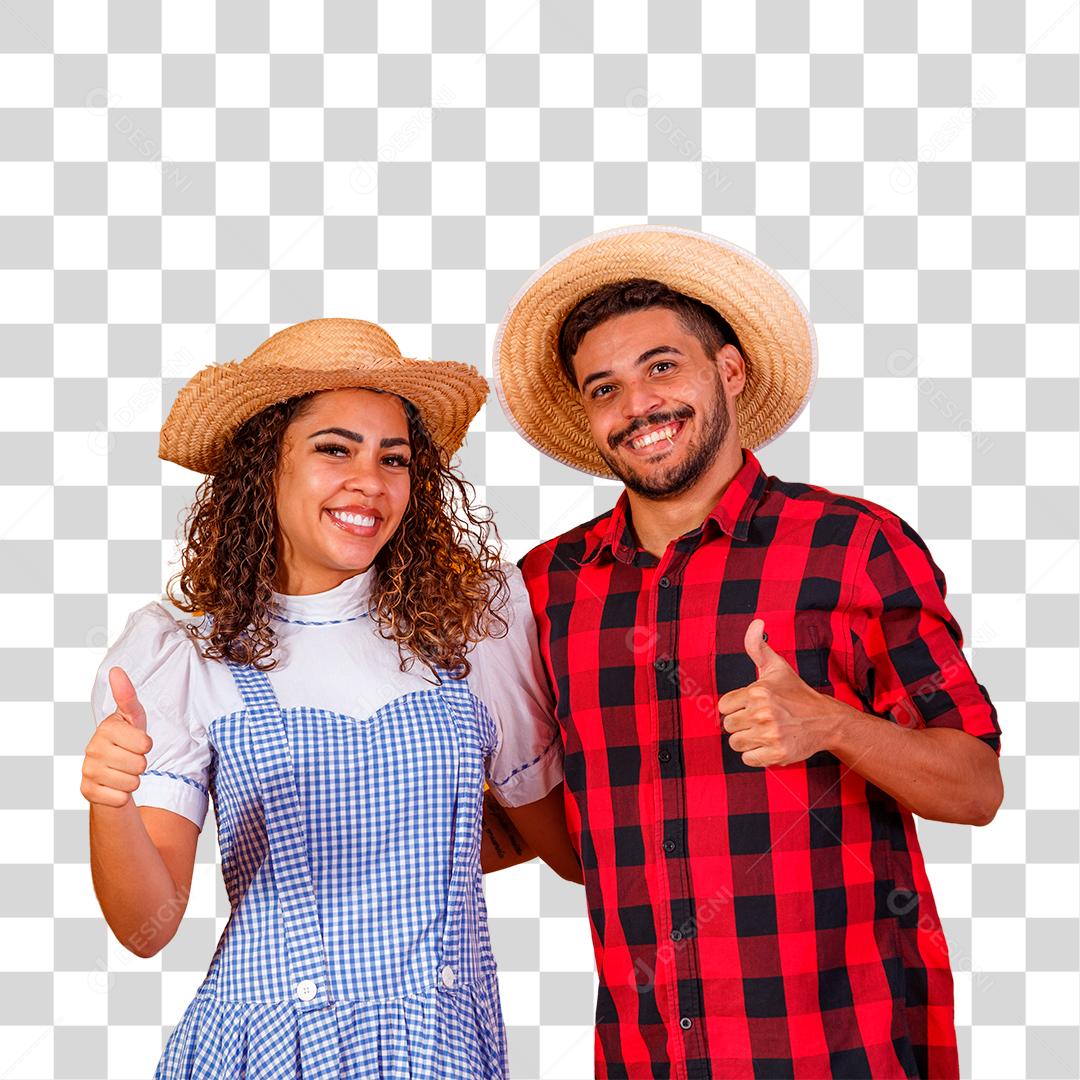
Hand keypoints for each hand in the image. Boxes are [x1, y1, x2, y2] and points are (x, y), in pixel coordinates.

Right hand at [81, 666, 152, 807]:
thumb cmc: (127, 740)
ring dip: (133, 779)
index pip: (145, 743)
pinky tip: (115, 785)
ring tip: (123, 770)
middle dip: (141, 763)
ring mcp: (88, 770)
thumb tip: (116, 670)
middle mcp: (92, 748)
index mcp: (106, 728)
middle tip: (130, 758)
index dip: (147, 745)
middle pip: (140, 764)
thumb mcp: (133, 718)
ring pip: (132, 783)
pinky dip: (123, 795)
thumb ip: (127, 696)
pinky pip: (121, 798)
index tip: (137, 741)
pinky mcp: (87, 791)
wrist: (111, 770)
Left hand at [717, 619, 838, 767]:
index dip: (736, 706)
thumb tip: (756, 622)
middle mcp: (763, 713)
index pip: (723, 706)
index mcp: (758, 691)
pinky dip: (756, 755)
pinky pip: (748, 759)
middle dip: (741, 724)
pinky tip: (769, 744)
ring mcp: (770, 734)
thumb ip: (758, 646)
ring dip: (747, 740)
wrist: (825, 720)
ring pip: (735, 743)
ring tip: (764, 732)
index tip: (751, 705)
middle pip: (728, 726)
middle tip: (760, 720)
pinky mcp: (777, 753)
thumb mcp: (776, 667)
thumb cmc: (796, 693)